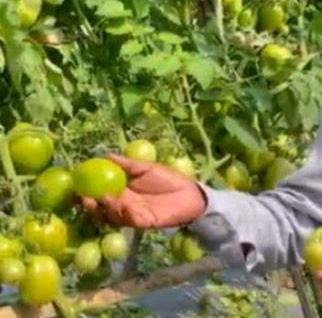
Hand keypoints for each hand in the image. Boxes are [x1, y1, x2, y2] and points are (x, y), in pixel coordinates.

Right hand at [81, 154, 205, 228]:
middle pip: (100, 209)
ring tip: (103, 198)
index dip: (86, 192)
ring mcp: (131, 215)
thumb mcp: (146, 168)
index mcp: (122, 191)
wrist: (190, 193)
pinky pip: (129, 220)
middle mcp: (123, 205)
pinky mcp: (143, 222)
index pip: (98, 193)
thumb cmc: (169, 179)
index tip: (76, 186)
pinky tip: (123, 205)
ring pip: (111, 217)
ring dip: (105, 209)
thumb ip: (126, 164)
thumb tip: (105, 155)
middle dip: (89, 206)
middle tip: (84, 198)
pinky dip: (124, 214)